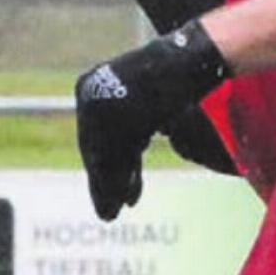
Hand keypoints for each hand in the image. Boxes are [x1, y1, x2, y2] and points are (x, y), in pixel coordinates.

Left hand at [75, 22, 228, 220]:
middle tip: (108, 213)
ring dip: (109, 189)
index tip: (120, 193)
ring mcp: (98, 105)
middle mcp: (89, 96)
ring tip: (111, 214)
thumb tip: (136, 152)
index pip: (94, 137)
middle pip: (95, 149)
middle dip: (105, 183)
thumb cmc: (176, 80)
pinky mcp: (111, 116)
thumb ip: (136, 128)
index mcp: (92, 86)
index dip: (106, 169)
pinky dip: (118, 181)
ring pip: (101, 157)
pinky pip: (111, 156)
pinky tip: (128, 200)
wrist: (186, 60)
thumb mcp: (149, 107)